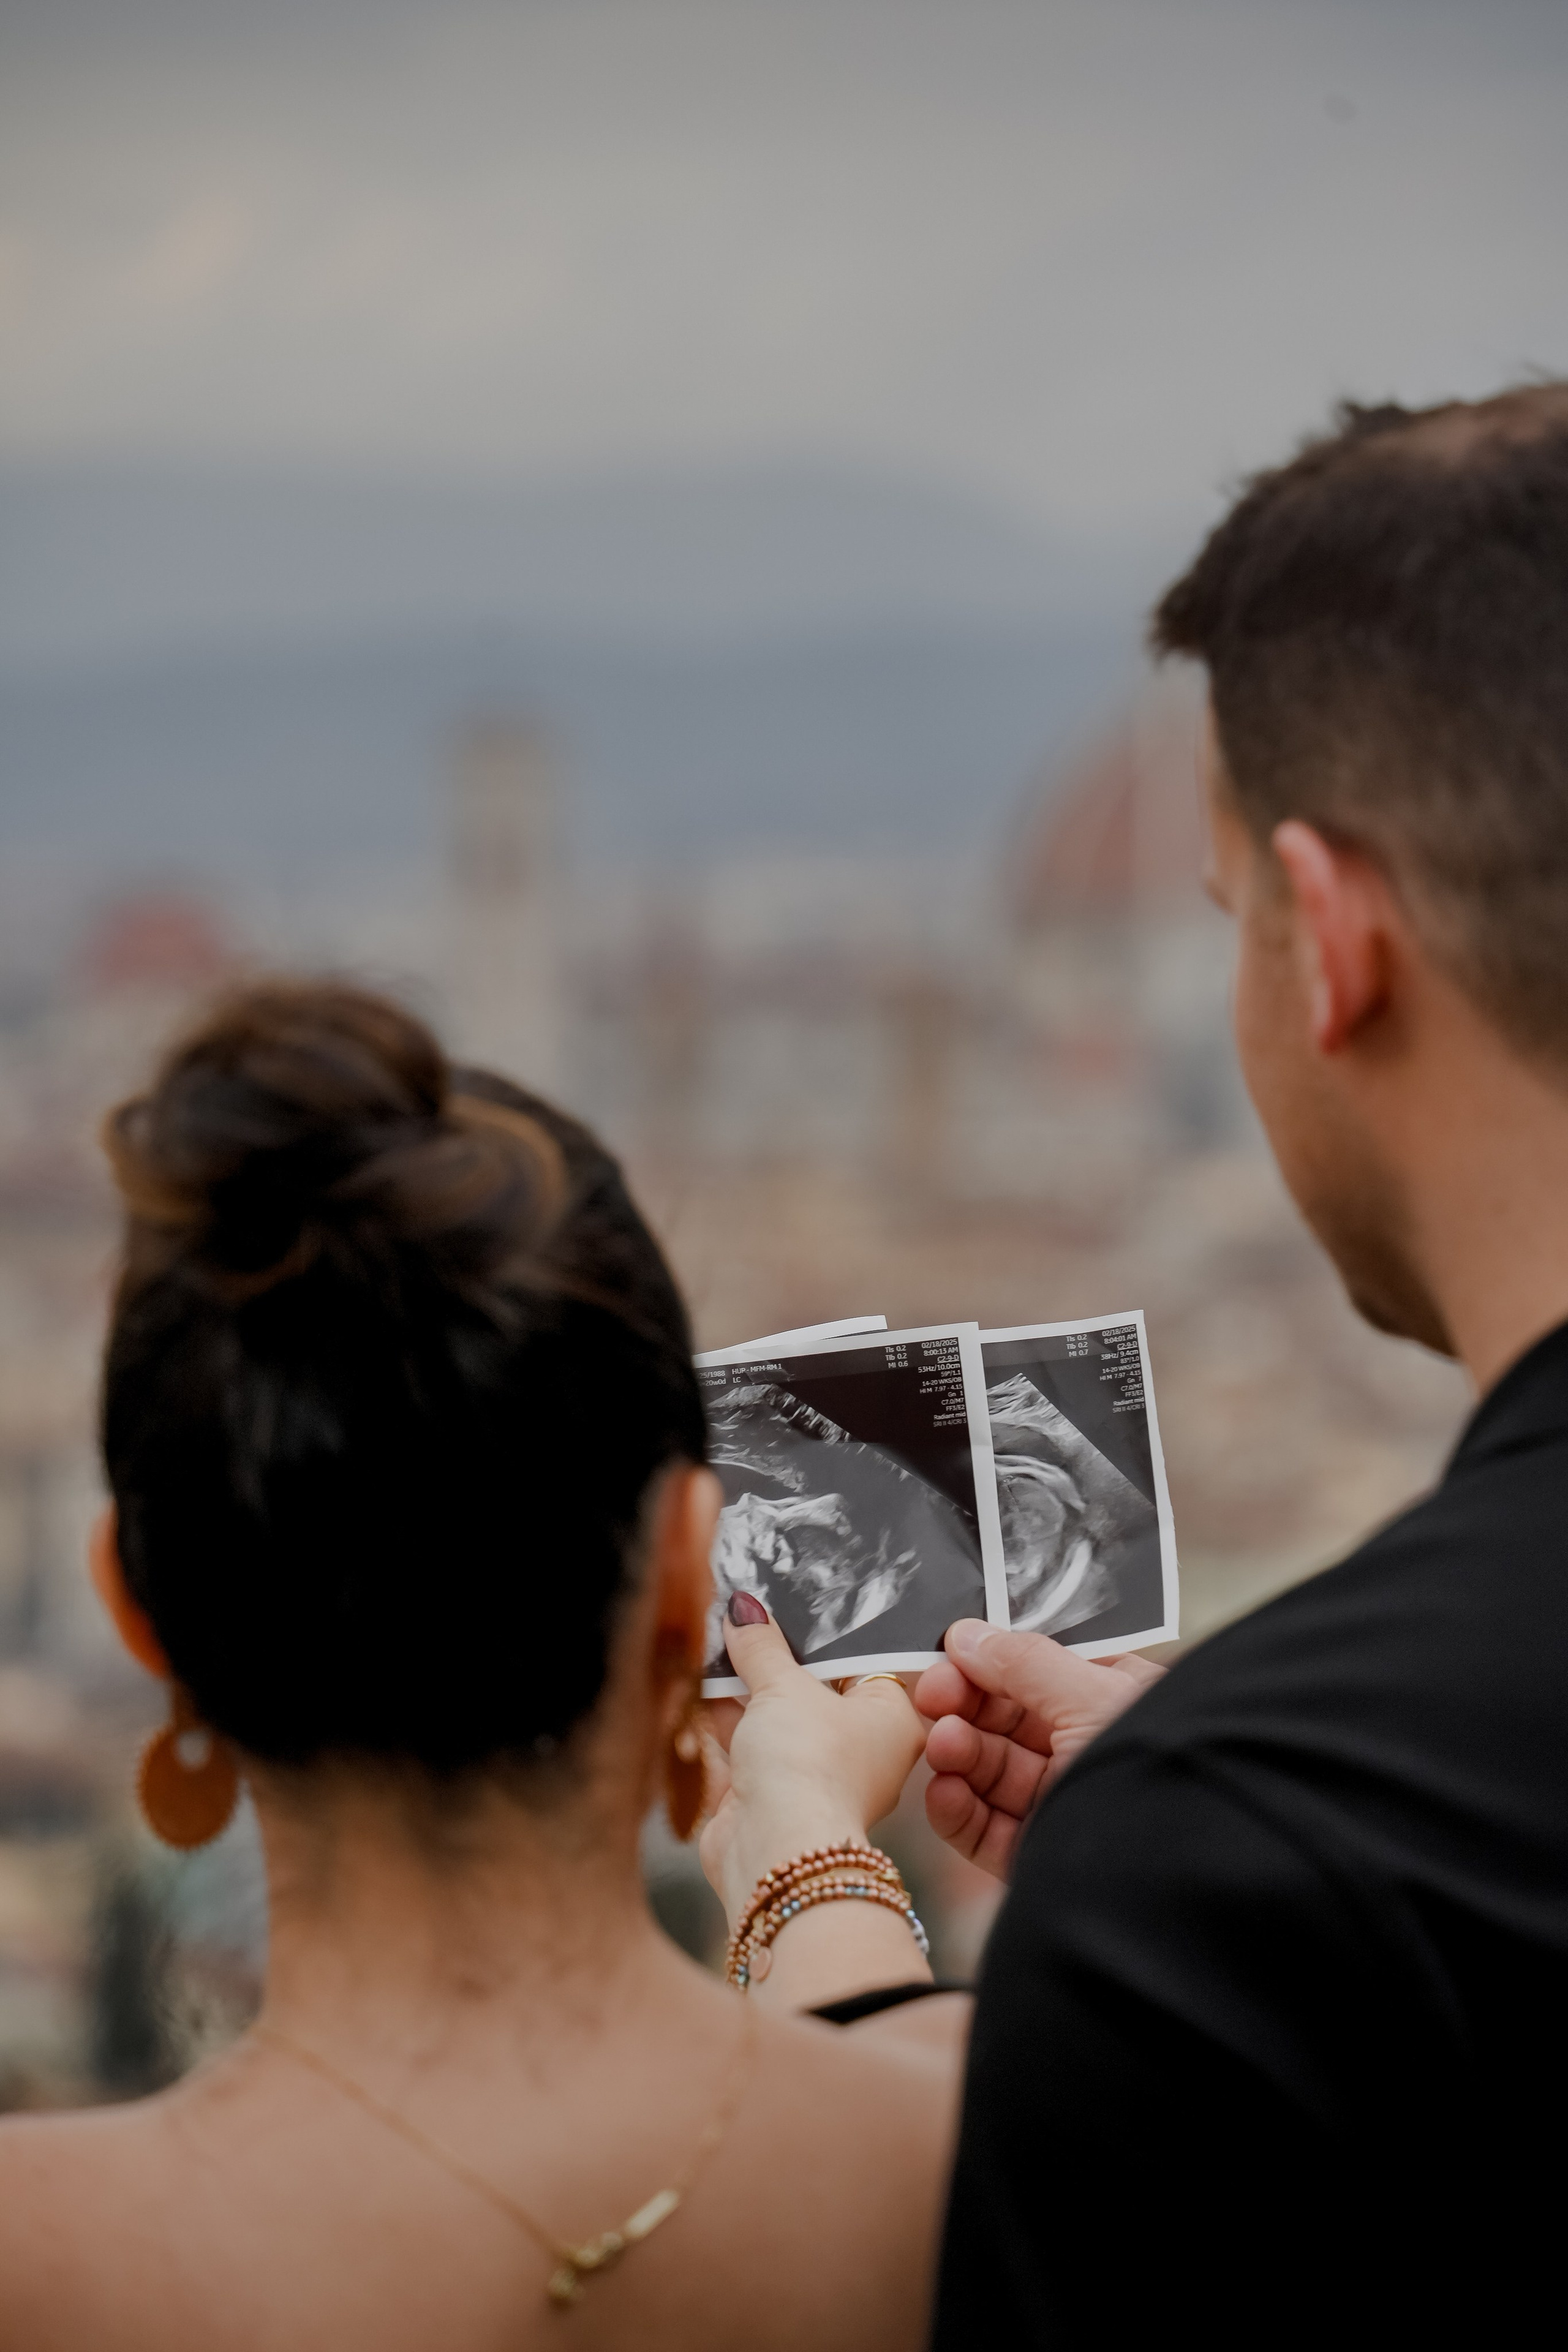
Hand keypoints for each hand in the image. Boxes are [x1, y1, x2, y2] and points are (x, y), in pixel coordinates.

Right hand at [699, 1602, 926, 1929]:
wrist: (775, 1848)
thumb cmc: (810, 1767)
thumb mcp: (784, 1686)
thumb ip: (762, 1647)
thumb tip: (745, 1611)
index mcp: (891, 1718)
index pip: (865, 1661)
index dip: (828, 1633)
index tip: (794, 1603)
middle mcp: (859, 1748)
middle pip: (814, 1687)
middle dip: (775, 1656)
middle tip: (747, 1615)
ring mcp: (813, 1773)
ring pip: (776, 1714)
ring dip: (744, 1684)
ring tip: (716, 1637)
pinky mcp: (772, 1794)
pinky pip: (749, 1742)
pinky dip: (726, 1716)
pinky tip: (702, 1681)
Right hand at [913, 1620, 1164, 1880]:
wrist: (1182, 1880)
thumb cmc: (1158, 1775)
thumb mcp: (1094, 1695)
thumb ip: (1025, 1662)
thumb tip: (968, 1635)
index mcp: (1121, 1704)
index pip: (1042, 1674)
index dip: (990, 1665)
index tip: (946, 1658)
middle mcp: (1093, 1754)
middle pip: (1010, 1723)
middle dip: (967, 1709)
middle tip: (931, 1699)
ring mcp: (1066, 1808)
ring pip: (993, 1774)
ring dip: (960, 1755)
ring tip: (943, 1745)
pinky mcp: (1041, 1859)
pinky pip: (985, 1831)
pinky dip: (958, 1810)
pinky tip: (944, 1792)